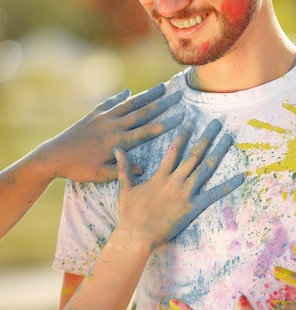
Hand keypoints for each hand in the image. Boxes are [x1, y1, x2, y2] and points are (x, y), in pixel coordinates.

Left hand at [34, 83, 183, 182]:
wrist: (52, 156)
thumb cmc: (78, 169)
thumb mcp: (101, 175)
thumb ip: (122, 171)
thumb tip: (143, 169)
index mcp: (117, 141)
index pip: (146, 131)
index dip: (165, 124)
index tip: (180, 117)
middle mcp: (112, 126)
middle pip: (142, 112)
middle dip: (162, 103)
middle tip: (177, 95)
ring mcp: (103, 118)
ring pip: (129, 104)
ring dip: (146, 95)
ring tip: (161, 87)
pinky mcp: (93, 116)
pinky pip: (110, 103)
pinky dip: (120, 97)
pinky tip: (128, 92)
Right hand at [114, 119, 243, 245]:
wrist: (137, 234)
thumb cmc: (130, 214)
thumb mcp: (124, 188)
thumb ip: (124, 168)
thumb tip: (117, 149)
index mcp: (160, 176)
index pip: (174, 150)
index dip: (183, 135)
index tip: (191, 122)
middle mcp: (175, 180)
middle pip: (194, 154)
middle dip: (206, 137)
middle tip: (217, 123)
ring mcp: (185, 193)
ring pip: (205, 168)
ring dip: (218, 152)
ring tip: (228, 139)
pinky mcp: (193, 206)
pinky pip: (214, 194)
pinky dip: (228, 185)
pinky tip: (240, 177)